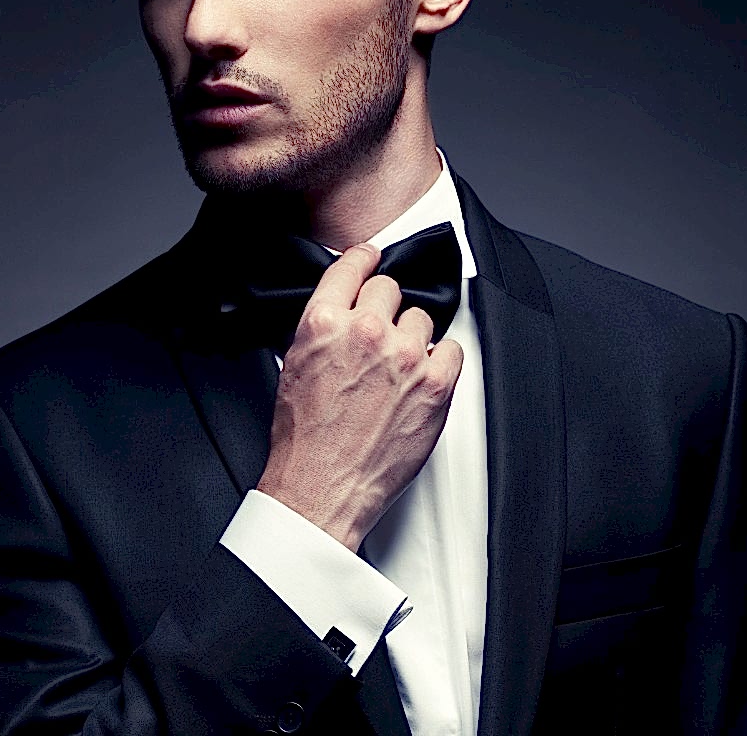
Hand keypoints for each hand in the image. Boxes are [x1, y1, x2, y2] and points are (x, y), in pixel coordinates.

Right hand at [256, 242, 463, 551]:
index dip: (364, 259)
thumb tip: (343, 308)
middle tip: (378, 337)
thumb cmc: (304, 438)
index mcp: (323, 323)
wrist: (321, 488)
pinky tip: (421, 380)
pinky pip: (451, 349)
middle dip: (384, 309)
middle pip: (389, 288)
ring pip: (421, 319)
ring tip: (395, 371)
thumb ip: (322, 327)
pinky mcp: (434, 383)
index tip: (371, 257)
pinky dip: (441, 361)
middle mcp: (364, 331)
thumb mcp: (294, 365)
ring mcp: (403, 356)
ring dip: (411, 338)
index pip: (352, 266)